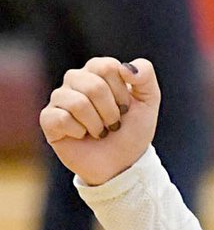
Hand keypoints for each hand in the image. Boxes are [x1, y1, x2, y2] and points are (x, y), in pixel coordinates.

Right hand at [39, 58, 159, 185]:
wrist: (122, 162)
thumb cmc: (133, 129)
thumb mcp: (149, 99)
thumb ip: (145, 73)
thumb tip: (125, 67)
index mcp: (98, 69)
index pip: (107, 67)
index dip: (121, 92)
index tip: (125, 108)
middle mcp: (76, 79)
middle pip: (93, 86)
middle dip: (110, 111)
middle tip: (114, 124)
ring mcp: (60, 98)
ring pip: (78, 103)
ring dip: (97, 124)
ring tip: (100, 131)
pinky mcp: (48, 119)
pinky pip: (61, 118)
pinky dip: (79, 132)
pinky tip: (82, 135)